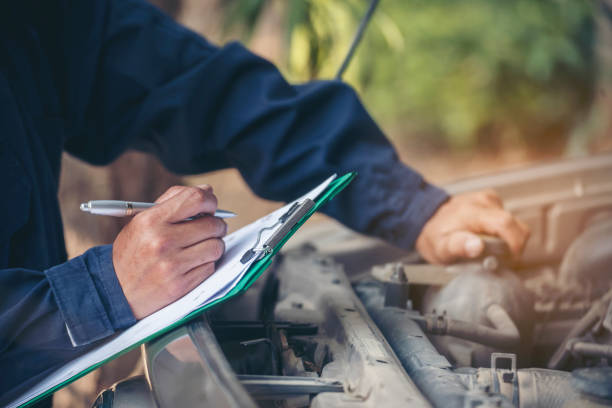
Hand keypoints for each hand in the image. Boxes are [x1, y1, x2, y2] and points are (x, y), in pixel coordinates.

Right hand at [112, 185, 226, 318]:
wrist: (116, 291)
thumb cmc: (133, 252)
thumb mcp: (142, 221)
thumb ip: (173, 202)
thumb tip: (206, 190)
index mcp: (151, 221)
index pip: (195, 199)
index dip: (210, 200)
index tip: (211, 206)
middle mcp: (162, 241)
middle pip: (212, 224)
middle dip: (217, 224)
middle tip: (211, 228)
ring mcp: (172, 265)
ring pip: (216, 246)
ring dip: (214, 245)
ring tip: (203, 246)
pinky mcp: (181, 285)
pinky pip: (210, 266)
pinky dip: (207, 263)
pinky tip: (194, 263)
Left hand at [415, 190, 528, 264]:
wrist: (426, 220)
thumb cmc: (435, 237)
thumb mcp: (441, 248)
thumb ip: (459, 247)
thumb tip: (477, 246)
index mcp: (471, 212)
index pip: (506, 224)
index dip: (514, 245)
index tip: (509, 260)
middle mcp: (482, 201)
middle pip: (515, 225)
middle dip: (513, 245)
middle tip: (498, 258)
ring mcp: (488, 198)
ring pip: (514, 223)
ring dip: (507, 239)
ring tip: (490, 248)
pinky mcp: (491, 198)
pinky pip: (507, 217)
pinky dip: (502, 230)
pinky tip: (487, 235)